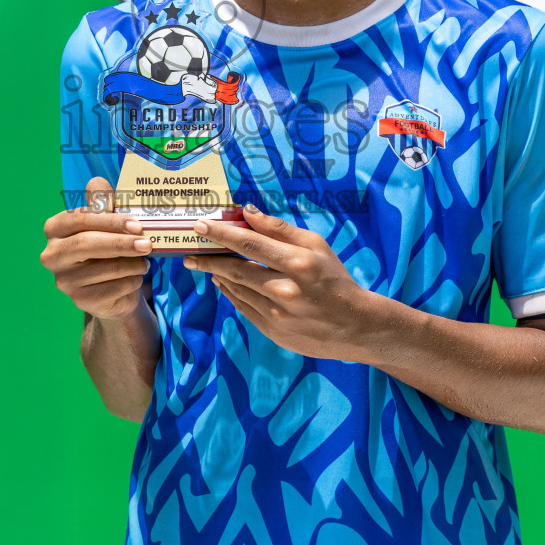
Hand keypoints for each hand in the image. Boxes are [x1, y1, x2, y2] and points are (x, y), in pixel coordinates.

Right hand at [40, 176, 152, 320]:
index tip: (137, 225)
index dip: (110, 221)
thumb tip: (98, 182)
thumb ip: (101, 202)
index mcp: (55, 228)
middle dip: (121, 244)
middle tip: (147, 244)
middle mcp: (52, 255)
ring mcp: (63, 281)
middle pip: (86, 245)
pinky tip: (136, 278)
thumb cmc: (108, 245)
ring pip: (103, 269)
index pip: (80, 220)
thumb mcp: (106, 221)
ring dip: (131, 265)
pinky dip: (130, 282)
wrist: (111, 287)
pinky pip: (111, 290)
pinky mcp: (79, 300)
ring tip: (145, 261)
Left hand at [185, 204, 376, 361]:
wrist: (355, 325)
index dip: (221, 233)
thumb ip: (279, 229)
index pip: (250, 244)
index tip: (201, 225)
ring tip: (204, 264)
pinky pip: (243, 308)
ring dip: (217, 275)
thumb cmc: (335, 279)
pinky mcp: (272, 331)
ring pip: (236, 290)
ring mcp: (277, 314)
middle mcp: (284, 290)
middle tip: (189, 251)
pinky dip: (230, 293)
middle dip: (208, 258)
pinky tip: (224, 283)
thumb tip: (247, 213)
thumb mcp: (316, 245)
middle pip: (236, 269)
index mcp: (297, 264)